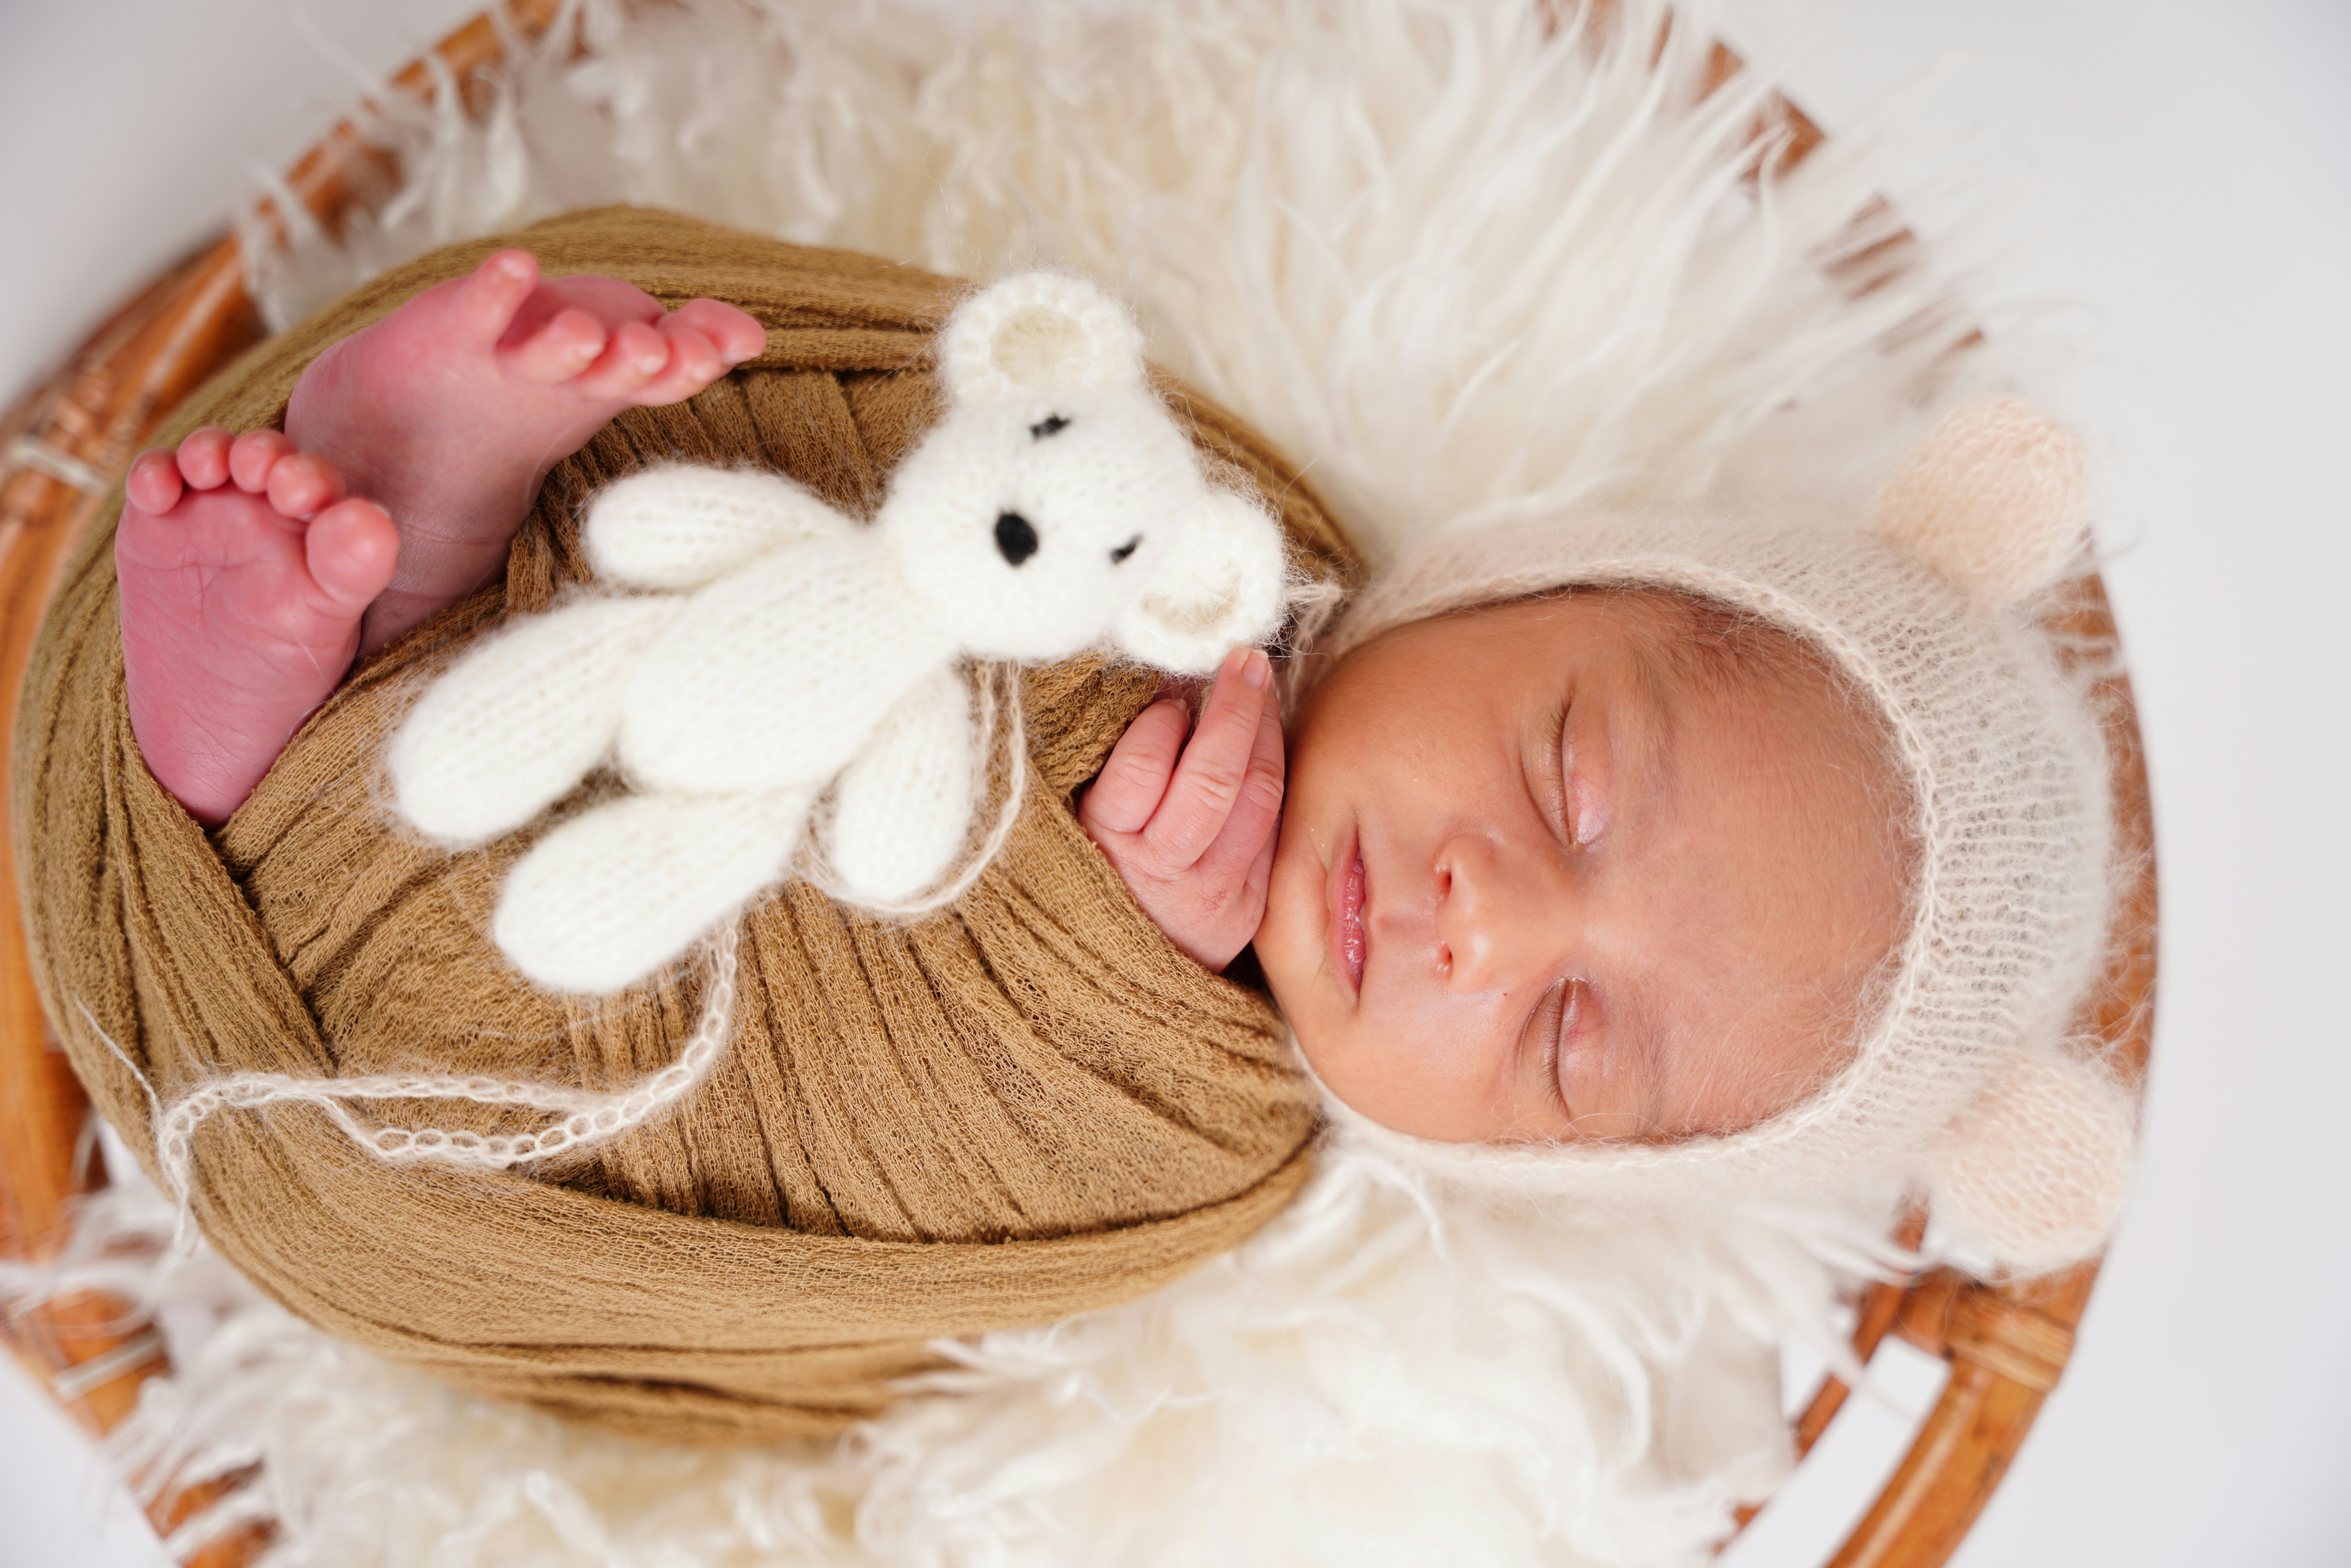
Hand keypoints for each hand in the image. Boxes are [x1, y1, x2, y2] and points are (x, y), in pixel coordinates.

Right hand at [1078, 646, 1284, 971]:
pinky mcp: (1250, 906)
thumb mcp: (1076, 821)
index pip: (1141, 769)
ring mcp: (1214, 894)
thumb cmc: (1089, 874)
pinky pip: (1273, 825)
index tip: (1172, 688)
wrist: (1119, 978)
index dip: (1163, 719)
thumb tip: (1161, 684)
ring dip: (1265, 731)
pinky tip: (1269, 736)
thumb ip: (1108, 763)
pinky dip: (1274, 772)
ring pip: (1256, 798)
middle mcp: (1162, 874)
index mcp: (1105, 845)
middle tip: (1243, 657)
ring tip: (1262, 684)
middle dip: (1234, 709)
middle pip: (1213, 780)